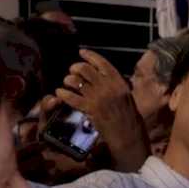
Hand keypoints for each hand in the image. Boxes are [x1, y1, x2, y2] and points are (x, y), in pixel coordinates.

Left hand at [55, 50, 148, 171]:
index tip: (82, 52)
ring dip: (69, 80)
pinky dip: (63, 93)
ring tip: (67, 82)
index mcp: (119, 82)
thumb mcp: (126, 96)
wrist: (128, 135)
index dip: (90, 56)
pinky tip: (59, 92)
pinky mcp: (90, 109)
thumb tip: (102, 76)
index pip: (103, 63)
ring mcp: (99, 98)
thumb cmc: (128, 117)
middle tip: (72, 71)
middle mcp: (108, 87)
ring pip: (77, 81)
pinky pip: (72, 97)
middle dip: (76, 68)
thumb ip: (115, 85)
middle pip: (86, 70)